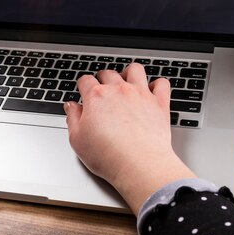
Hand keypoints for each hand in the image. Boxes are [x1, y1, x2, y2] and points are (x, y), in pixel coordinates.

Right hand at [64, 64, 196, 214]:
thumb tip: (71, 107)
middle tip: (103, 89)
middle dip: (103, 78)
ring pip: (135, 70)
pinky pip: (162, 83)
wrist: (138, 164)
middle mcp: (118, 90)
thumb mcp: (77, 140)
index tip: (83, 91)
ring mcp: (141, 94)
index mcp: (96, 97)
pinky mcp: (159, 103)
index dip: (82, 85)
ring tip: (127, 81)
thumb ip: (73, 118)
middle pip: (108, 73)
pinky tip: (153, 91)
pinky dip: (158, 84)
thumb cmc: (108, 155)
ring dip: (129, 73)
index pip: (85, 80)